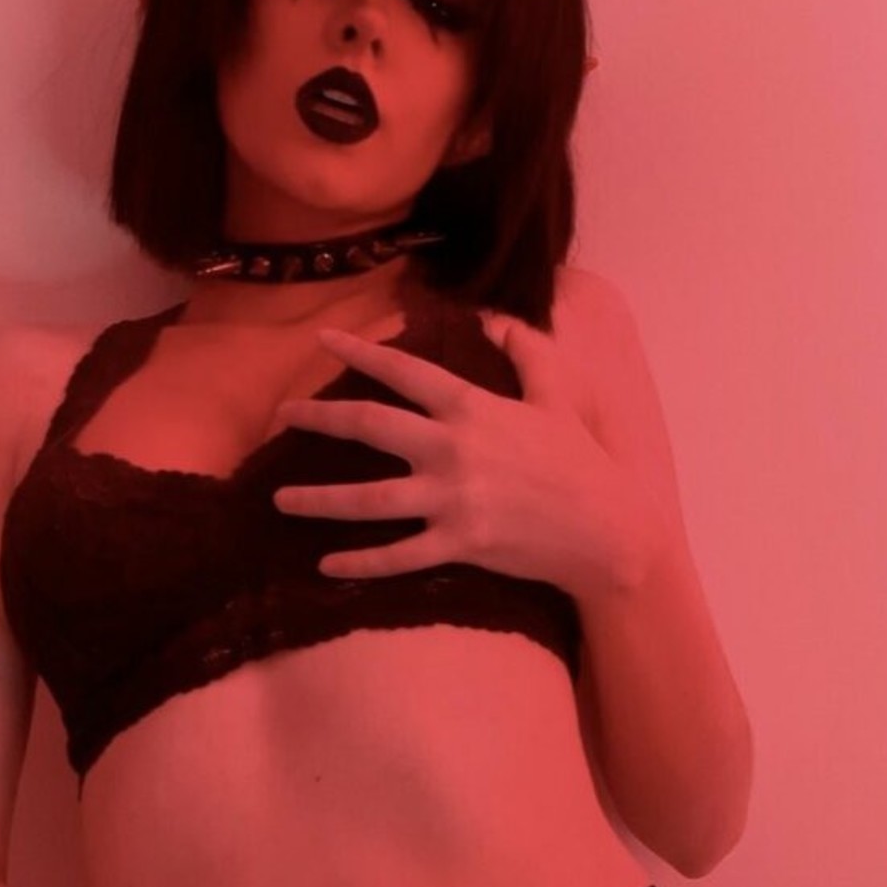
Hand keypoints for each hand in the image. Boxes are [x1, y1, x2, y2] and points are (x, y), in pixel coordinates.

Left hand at [272, 314, 666, 600]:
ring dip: (317, 500)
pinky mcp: (458, 544)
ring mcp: (452, 500)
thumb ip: (527, 351)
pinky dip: (358, 563)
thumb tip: (497, 321)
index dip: (358, 352)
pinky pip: (396, 556)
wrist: (606, 529)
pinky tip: (325, 565)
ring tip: (280, 499)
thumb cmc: (581, 461)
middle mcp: (451, 449)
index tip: (321, 341)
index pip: (402, 371)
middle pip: (367, 427)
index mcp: (471, 408)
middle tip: (281, 416)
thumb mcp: (558, 395)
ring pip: (367, 500)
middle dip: (317, 419)